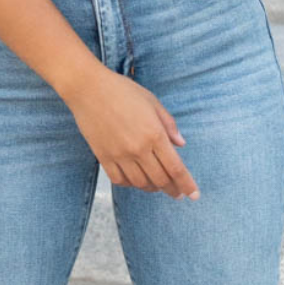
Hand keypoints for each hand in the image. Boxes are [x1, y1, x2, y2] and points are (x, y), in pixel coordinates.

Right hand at [66, 69, 199, 199]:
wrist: (88, 89)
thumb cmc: (122, 91)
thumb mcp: (152, 102)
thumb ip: (168, 124)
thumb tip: (180, 144)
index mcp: (154, 134)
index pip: (176, 168)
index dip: (187, 185)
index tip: (194, 195)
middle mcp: (138, 148)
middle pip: (160, 180)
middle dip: (172, 189)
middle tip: (177, 192)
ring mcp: (119, 155)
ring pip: (141, 183)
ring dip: (152, 187)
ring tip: (158, 186)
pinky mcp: (103, 157)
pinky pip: (119, 180)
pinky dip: (130, 184)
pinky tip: (136, 180)